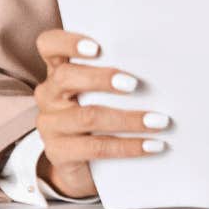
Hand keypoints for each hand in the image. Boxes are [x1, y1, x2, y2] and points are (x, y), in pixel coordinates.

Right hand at [32, 29, 169, 198]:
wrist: (82, 167)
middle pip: (66, 77)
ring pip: (88, 116)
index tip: (96, 47)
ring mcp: (50, 125)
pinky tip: (153, 145)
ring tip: (160, 121)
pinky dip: (129, 146)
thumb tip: (160, 68)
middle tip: (134, 84)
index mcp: (58, 70)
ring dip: (129, 119)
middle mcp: (49, 94)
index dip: (68, 42)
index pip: (49, 45)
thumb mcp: (103, 93)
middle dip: (102, 78)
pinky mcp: (58, 153)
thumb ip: (118, 76)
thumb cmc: (101, 117)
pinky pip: (96, 148)